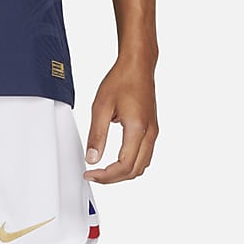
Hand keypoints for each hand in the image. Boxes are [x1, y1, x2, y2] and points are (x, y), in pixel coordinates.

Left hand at [83, 58, 157, 182]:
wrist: (138, 65)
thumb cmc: (122, 80)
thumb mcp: (101, 106)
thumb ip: (97, 135)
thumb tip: (92, 158)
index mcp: (137, 128)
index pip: (124, 165)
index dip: (106, 175)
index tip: (90, 173)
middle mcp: (150, 133)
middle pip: (135, 170)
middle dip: (113, 178)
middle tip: (94, 174)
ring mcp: (153, 132)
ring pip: (142, 165)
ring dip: (123, 173)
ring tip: (103, 170)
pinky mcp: (152, 129)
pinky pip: (144, 155)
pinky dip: (131, 164)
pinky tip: (116, 159)